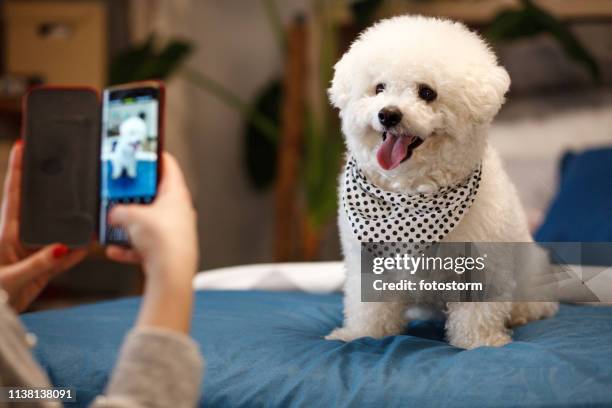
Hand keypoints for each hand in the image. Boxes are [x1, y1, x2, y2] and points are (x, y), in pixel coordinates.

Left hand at [0, 141, 86, 311]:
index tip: (23, 146)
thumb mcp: (11, 278)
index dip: (17, 169)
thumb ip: (39, 264)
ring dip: (73, 223)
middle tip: (67, 167)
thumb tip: (63, 247)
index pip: (13, 194)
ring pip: (58, 229)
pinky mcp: (45, 267)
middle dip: (53, 188)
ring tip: (90, 208)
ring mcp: (35, 251)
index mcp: (6, 232)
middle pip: (41, 206)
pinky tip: (90, 244)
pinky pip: (67, 255)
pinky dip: (79, 251)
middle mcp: (22, 237)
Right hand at [106, 152, 197, 332]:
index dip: (156, 157)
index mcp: (177, 195)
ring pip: (148, 222)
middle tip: (120, 190)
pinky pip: (144, 245)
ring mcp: (173, 232)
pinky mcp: (167, 251)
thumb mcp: (132, 216)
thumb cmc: (164, 240)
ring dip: (130, 223)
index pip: (169, 166)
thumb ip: (119, 211)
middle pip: (155, 196)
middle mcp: (179, 212)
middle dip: (136, 194)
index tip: (145, 151)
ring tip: (113, 222)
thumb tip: (114, 213)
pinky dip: (129, 247)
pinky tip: (113, 250)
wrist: (171, 274)